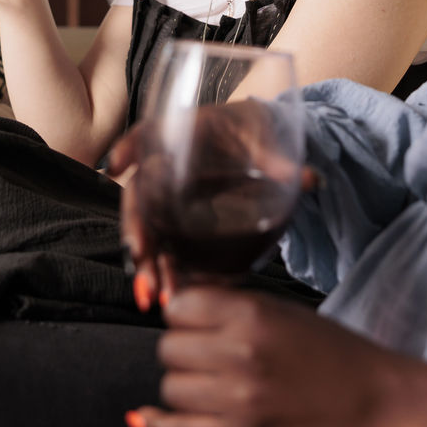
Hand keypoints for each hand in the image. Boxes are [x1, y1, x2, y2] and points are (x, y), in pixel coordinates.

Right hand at [110, 100, 318, 312]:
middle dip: (136, 226)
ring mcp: (169, 196)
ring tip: (150, 295)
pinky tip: (163, 296)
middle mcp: (165, 165)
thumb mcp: (264, 136)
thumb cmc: (252, 130)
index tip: (116, 167)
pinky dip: (162, 270)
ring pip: (147, 228)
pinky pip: (163, 246)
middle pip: (140, 194)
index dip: (128, 148)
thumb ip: (281, 159)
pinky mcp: (178, 222)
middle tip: (138, 254)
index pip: (148, 134)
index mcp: (182, 133)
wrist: (255, 139)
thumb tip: (311, 179)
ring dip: (146, 261)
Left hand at [128, 285, 426, 426]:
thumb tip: (180, 298)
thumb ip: (232, 306)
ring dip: (184, 385)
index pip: (179, 305)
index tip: (194, 320)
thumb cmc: (337, 355)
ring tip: (214, 385)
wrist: (380, 408)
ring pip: (171, 387)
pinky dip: (156, 424)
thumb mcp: (285, 312)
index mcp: (252, 316)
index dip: (184, 312)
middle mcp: (239, 357)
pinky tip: (147, 416)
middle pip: (169, 346)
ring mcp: (237, 403)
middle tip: (208, 355)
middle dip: (184, 348)